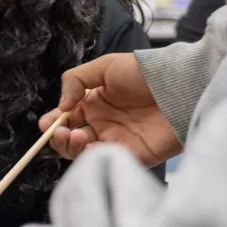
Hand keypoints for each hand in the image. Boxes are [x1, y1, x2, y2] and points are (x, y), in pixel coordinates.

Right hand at [39, 53, 181, 166]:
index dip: (53, 123)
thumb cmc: (144, 72)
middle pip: (70, 139)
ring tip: (77, 135)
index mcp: (94, 104)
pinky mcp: (131, 155)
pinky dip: (91, 156)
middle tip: (60, 132)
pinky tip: (91, 143)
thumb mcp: (105, 66)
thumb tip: (61, 105)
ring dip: (71, 147)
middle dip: (58, 137)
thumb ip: (75, 80)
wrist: (180, 87)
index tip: (46, 124)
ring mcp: (115, 140)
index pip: (66, 119)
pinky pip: (104, 161)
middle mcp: (102, 124)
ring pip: (82, 152)